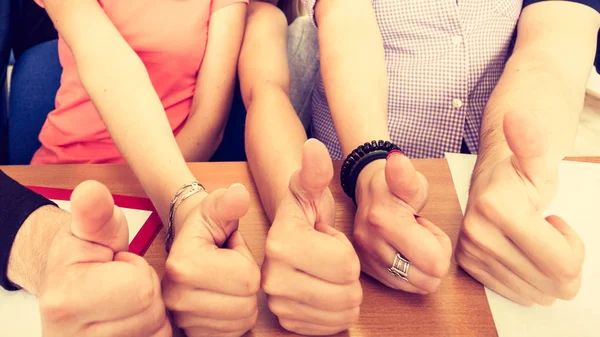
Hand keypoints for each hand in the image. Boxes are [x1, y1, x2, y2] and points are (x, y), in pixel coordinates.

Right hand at [39, 181, 170, 336]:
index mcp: (67, 299)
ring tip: (126, 305)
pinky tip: (131, 323)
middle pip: (151, 315)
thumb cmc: (83, 258)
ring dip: (151, 318)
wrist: (64, 293)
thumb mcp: (90, 230)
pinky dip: (150, 334)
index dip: (138, 271)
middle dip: (148, 296)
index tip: (119, 266)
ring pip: (156, 334)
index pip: (141, 288)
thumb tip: (91, 191)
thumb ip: (96, 213)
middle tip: (124, 287)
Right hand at [162, 184, 259, 336]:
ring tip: (226, 282)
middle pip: (246, 304)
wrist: (186, 246)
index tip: (229, 251)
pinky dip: (236, 319)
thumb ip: (230, 203)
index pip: (247, 278)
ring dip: (243, 301)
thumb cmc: (206, 228)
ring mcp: (181, 319)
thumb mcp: (217, 208)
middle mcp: (176, 296)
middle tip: (230, 268)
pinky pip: (233, 334)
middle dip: (247, 284)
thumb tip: (239, 194)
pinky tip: (224, 300)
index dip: (247, 261)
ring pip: (242, 321)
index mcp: (183, 265)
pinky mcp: (190, 333)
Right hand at [263, 139, 361, 334]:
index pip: (345, 264)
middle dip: (348, 275)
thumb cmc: (302, 213)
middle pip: (346, 291)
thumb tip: (314, 147)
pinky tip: (324, 292)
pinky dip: (336, 312)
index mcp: (281, 244)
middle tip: (329, 258)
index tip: (325, 238)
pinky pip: (332, 327)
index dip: (346, 250)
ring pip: (343, 312)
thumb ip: (314, 172)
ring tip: (328, 273)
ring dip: (345, 293)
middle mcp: (273, 279)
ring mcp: (278, 304)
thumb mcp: (308, 189)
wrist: (285, 239)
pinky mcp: (287, 322)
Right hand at [353, 151, 451, 293]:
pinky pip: (400, 287)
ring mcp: (366, 259)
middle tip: (422, 236)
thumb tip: (396, 159)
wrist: (368, 189)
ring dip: (420, 267)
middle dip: (433, 259)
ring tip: (411, 243)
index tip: (427, 227)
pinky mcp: (365, 270)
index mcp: (383, 222)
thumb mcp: (408, 179)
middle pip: (426, 279)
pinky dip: (407, 273)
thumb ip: (405, 175)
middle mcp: (371, 244)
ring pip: (414, 286)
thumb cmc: (395, 185)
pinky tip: (402, 252)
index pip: (434, 262)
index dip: (441, 247)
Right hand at [456, 110, 584, 305]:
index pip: (564, 264)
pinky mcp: (468, 264)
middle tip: (549, 234)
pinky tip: (520, 254)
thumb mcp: (537, 160)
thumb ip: (530, 142)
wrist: (491, 179)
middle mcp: (478, 234)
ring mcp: (471, 252)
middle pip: (553, 283)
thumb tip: (516, 116)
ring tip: (533, 242)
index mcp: (497, 208)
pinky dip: (527, 279)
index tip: (557, 222)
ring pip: (536, 294)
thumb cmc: (521, 173)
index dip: (573, 247)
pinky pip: (515, 293)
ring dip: (545, 272)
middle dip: (563, 263)